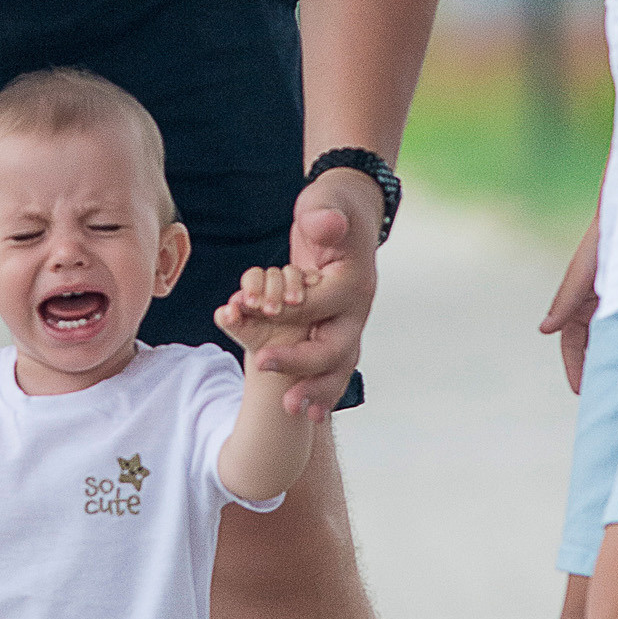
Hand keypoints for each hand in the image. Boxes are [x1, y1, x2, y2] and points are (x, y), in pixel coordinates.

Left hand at [215, 260, 325, 361]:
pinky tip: (312, 287)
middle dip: (272, 289)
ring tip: (293, 302)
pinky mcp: (317, 291)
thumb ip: (230, 321)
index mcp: (256, 289)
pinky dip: (312, 279)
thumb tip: (226, 311)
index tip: (252, 305)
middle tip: (271, 311)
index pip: (253, 276)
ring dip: (292, 284)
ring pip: (294, 273)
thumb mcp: (244, 334)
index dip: (252, 287)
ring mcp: (297, 286)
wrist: (290, 359)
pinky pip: (315, 278)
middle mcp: (276, 284)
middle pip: (274, 274)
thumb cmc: (262, 344)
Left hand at [252, 174, 382, 419]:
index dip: (289, 313)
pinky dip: (324, 390)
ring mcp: (351, 323)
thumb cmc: (331, 209)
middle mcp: (358, 308)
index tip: (258, 317)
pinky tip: (309, 414)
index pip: (320, 305)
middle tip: (264, 368)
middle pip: (336, 346)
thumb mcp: (325, 204)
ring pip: (340, 366)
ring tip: (294, 409)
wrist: (351, 215)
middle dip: (302, 363)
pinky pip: (334, 367)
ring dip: (318, 390)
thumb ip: (324, 216)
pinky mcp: (338, 330)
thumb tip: (326, 225)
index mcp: (354, 281)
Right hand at [540, 213, 600, 392]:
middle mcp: (601, 303)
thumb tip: (544, 330)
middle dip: (599, 369)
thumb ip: (566, 297)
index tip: (581, 391)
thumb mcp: (585, 267)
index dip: (575, 366)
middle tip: (609, 397)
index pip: (573, 342)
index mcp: (581, 298)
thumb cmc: (608, 231)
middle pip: (596, 345)